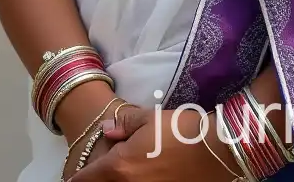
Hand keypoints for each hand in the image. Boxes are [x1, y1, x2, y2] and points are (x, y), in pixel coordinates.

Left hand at [74, 105, 238, 181]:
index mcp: (119, 168)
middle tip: (98, 174)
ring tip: (123, 174)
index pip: (85, 179)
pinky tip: (141, 178)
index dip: (79, 177)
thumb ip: (125, 125)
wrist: (216, 151)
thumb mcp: (151, 119)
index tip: (77, 175)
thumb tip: (107, 130)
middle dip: (97, 181)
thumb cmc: (181, 131)